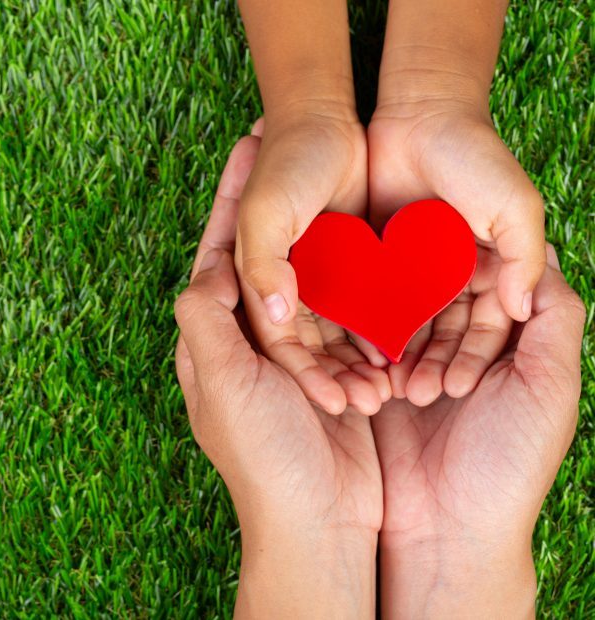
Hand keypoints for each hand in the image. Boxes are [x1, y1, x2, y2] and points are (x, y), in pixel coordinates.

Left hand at [176, 136, 380, 616]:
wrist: (317, 520)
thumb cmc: (262, 454)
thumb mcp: (220, 381)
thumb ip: (207, 318)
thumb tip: (209, 265)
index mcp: (214, 335)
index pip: (221, 251)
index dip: (232, 198)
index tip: (247, 147)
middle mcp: (249, 338)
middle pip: (264, 254)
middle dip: (276, 203)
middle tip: (288, 147)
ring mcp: (291, 352)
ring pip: (308, 279)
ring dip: (321, 238)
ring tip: (335, 185)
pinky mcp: (330, 368)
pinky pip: (343, 314)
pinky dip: (355, 288)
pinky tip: (368, 250)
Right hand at [237, 108, 388, 414]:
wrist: (320, 117)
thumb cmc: (283, 166)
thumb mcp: (261, 215)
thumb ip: (257, 266)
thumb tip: (276, 312)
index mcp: (255, 283)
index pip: (276, 343)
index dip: (302, 375)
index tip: (331, 403)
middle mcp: (284, 287)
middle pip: (308, 347)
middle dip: (334, 378)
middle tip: (365, 407)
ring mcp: (317, 277)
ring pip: (336, 332)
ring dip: (358, 361)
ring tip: (387, 392)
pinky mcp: (347, 264)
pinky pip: (363, 305)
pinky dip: (378, 328)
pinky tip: (401, 355)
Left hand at [368, 100, 546, 403]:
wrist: (419, 114)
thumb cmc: (475, 157)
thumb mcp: (515, 206)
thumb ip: (523, 258)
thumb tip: (521, 311)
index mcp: (486, 274)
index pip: (483, 331)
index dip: (472, 360)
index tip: (457, 388)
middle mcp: (445, 280)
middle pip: (438, 337)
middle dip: (427, 367)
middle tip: (411, 398)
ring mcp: (406, 272)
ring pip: (400, 326)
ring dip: (392, 357)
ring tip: (379, 388)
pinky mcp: (370, 260)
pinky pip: (366, 300)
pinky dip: (362, 326)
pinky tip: (353, 354)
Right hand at [371, 245, 583, 615]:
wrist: (446, 530)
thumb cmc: (508, 462)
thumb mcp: (551, 385)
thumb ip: (556, 315)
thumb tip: (542, 252)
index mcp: (512, 344)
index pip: (495, 283)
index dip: (482, 281)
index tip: (462, 287)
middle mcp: (464, 346)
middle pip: (445, 294)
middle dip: (441, 323)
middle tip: (442, 365)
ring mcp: (418, 361)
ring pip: (406, 316)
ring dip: (410, 346)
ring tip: (420, 394)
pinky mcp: (379, 379)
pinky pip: (371, 344)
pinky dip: (378, 359)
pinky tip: (385, 385)